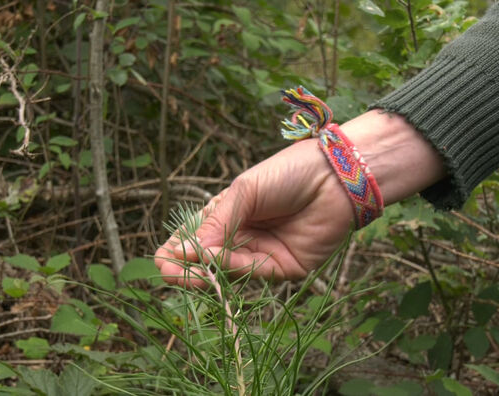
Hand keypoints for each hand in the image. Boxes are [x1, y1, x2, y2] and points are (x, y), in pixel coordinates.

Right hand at [154, 110, 445, 287]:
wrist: (335, 177)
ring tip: (183, 265)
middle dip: (186, 266)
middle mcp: (245, 238)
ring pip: (226, 272)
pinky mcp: (283, 269)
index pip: (197, 239)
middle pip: (208, 261)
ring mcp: (263, 255)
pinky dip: (230, 267)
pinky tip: (214, 259)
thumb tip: (187, 251)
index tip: (162, 258)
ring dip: (204, 270)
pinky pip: (252, 273)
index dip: (179, 250)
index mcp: (232, 216)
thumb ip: (218, 221)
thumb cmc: (289, 174)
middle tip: (167, 270)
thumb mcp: (245, 191)